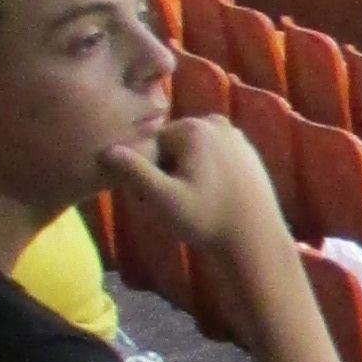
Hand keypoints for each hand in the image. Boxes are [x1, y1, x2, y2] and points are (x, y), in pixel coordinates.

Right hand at [100, 109, 284, 261]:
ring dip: (186, 174)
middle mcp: (215, 122)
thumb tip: (105, 150)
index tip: (156, 199)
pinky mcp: (247, 151)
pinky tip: (214, 198)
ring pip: (192, 152)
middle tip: (177, 204)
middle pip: (172, 145)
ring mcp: (235, 135)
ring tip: (195, 203)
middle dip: (168, 171)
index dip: (148, 173)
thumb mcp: (163, 199)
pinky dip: (208, 174)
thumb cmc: (207, 220)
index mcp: (193, 128)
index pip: (151, 145)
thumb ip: (134, 172)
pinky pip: (213, 157)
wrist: (255, 238)